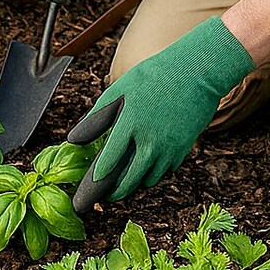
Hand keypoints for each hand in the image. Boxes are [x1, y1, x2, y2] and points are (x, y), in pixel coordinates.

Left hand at [68, 17, 254, 208]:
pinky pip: (163, 172)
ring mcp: (169, 149)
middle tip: (101, 198)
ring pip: (147, 181)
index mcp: (129, 125)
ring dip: (132, 185)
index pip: (107, 164)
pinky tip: (142, 168)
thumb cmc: (153, 77)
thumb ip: (95, 118)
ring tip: (119, 184)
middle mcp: (150, 143)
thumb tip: (72, 140)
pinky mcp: (182, 150)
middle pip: (128, 181)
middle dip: (112, 194)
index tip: (84, 197)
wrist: (197, 72)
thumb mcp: (118, 91)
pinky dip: (151, 175)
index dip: (94, 184)